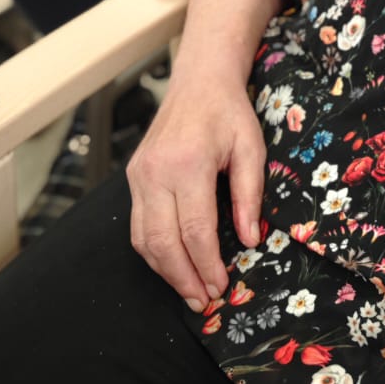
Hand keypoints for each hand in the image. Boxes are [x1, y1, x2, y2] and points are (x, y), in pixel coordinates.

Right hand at [127, 74, 266, 311]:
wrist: (198, 81)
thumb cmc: (229, 113)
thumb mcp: (252, 148)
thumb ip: (249, 195)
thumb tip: (248, 240)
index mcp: (188, 163)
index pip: (195, 229)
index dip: (207, 264)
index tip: (221, 288)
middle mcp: (156, 172)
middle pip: (163, 242)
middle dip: (184, 278)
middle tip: (203, 302)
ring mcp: (139, 175)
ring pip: (144, 239)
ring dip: (166, 271)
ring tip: (190, 292)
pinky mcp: (132, 177)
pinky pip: (138, 225)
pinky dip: (154, 252)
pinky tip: (173, 265)